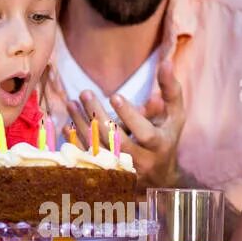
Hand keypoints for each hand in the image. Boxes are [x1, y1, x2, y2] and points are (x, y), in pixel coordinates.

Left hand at [66, 60, 186, 187]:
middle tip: (85, 93)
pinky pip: (88, 160)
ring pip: (99, 150)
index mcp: (159, 145)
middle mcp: (142, 160)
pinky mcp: (109, 175)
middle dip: (99, 116)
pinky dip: (77, 143)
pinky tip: (66, 125)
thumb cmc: (166, 136)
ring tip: (72, 103)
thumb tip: (165, 63)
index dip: (129, 116)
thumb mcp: (175, 115)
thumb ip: (170, 90)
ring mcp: (124, 170)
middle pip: (117, 141)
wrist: (160, 177)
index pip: (144, 132)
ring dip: (82, 126)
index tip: (114, 96)